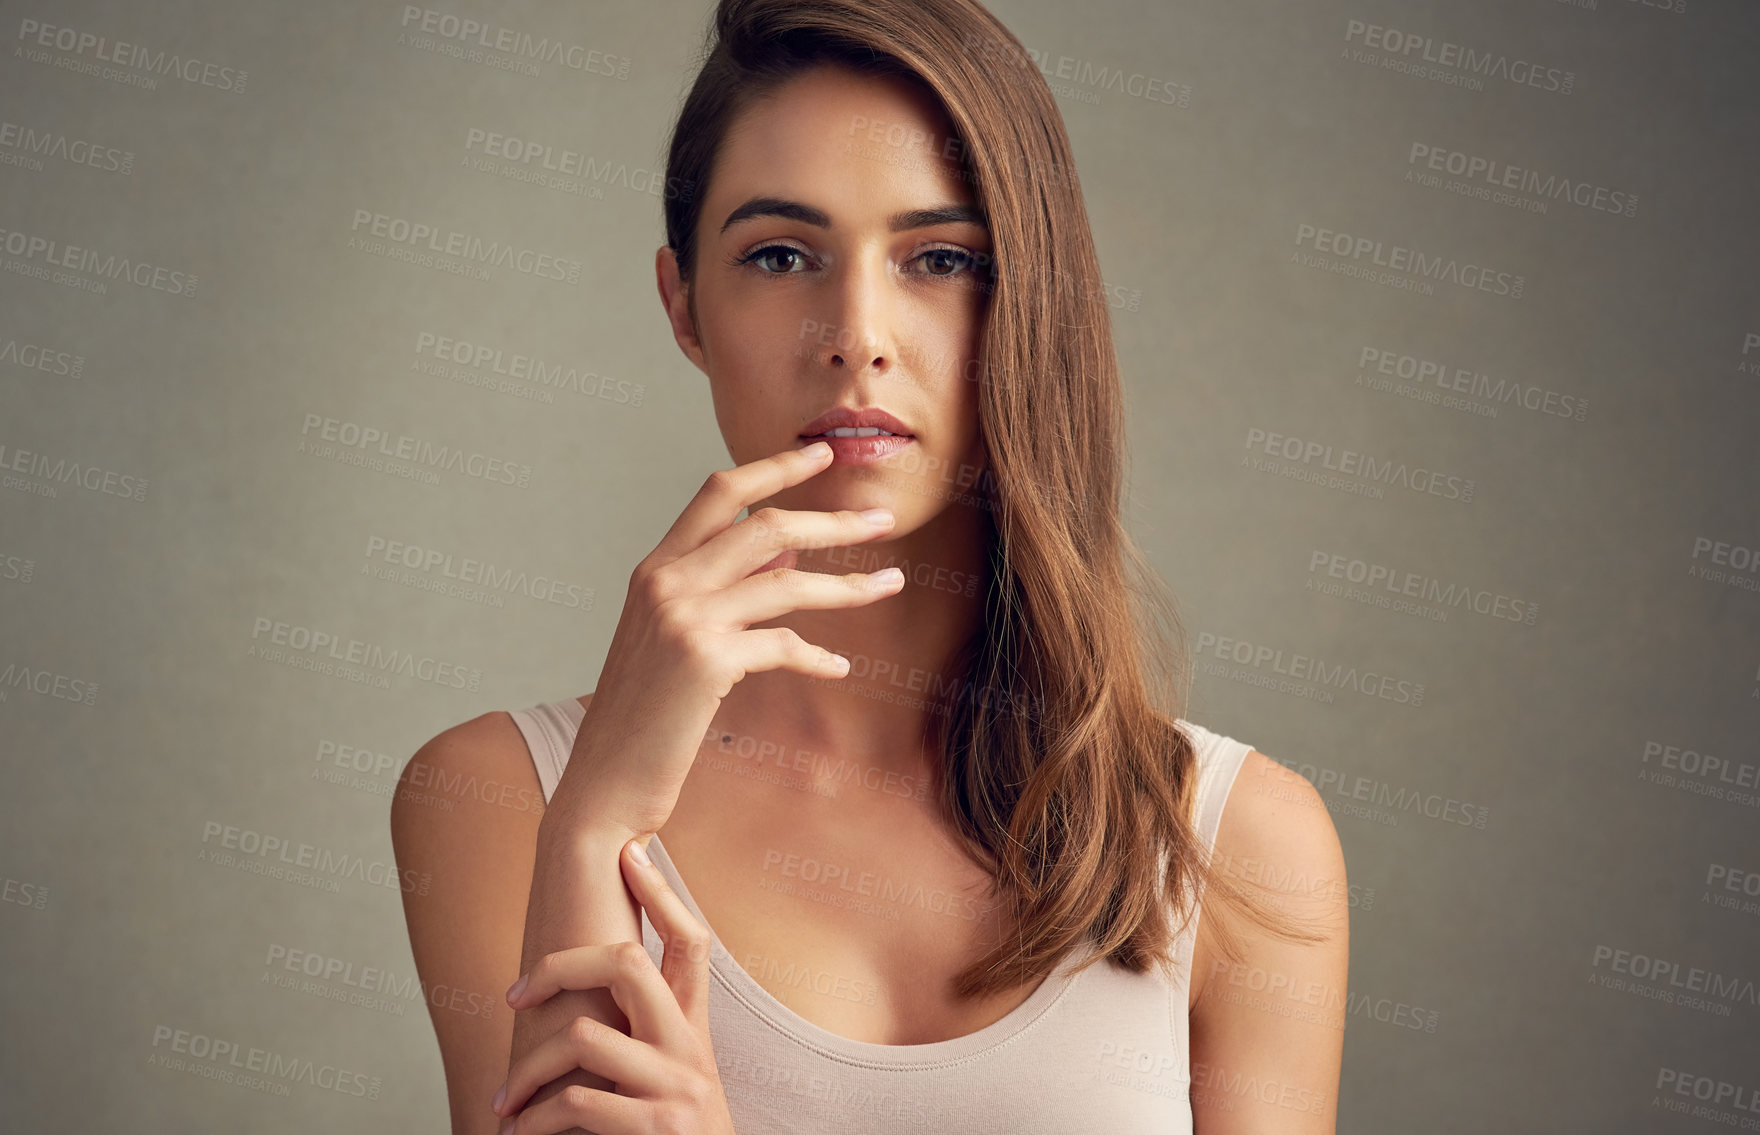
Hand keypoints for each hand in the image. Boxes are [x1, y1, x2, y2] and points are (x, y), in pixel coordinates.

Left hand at [492, 839, 735, 1134]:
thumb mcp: (670, 1082)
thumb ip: (640, 1041)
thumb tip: (585, 1007)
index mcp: (693, 1030)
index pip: (690, 942)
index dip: (661, 892)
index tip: (630, 849)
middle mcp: (690, 1048)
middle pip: (629, 962)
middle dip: (561, 964)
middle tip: (514, 992)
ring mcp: (677, 1086)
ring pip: (585, 1036)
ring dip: (530, 1072)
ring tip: (508, 1103)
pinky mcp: (658, 1127)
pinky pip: (579, 1102)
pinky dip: (538, 1120)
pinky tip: (524, 1134)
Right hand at [546, 441, 905, 840]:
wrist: (603, 784)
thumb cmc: (644, 716)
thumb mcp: (673, 638)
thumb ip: (720, 588)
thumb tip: (785, 551)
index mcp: (654, 569)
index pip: (718, 492)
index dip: (774, 467)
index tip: (820, 453)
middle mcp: (666, 582)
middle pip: (766, 525)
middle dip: (833, 520)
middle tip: (883, 517)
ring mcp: (684, 618)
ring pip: (788, 581)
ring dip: (850, 584)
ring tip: (894, 583)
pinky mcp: (706, 660)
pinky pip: (784, 644)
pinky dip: (817, 656)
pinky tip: (839, 668)